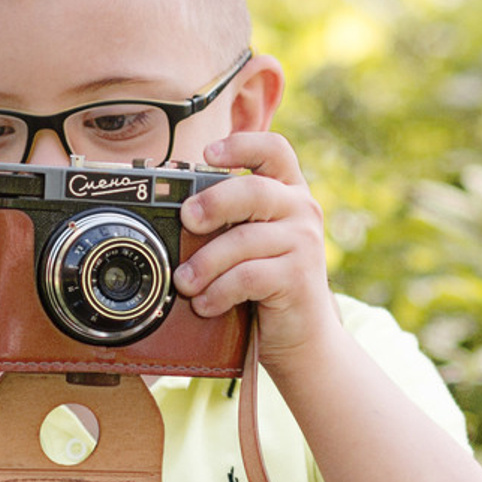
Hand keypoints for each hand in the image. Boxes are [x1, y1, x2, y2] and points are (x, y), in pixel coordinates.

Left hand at [175, 131, 338, 361]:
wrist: (301, 336)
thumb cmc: (266, 284)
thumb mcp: (249, 243)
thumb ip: (228, 220)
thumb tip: (177, 213)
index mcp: (288, 192)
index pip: (274, 150)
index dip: (242, 145)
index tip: (208, 154)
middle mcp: (301, 210)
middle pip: (254, 190)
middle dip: (213, 203)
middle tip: (187, 220)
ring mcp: (304, 243)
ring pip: (243, 240)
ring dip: (205, 263)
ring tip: (185, 282)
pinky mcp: (299, 277)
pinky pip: (248, 276)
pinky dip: (219, 291)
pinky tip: (206, 304)